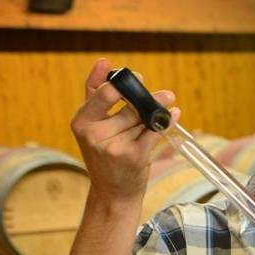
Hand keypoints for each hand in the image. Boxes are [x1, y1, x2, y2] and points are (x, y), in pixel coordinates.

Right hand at [70, 58, 178, 201]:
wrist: (113, 193)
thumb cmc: (106, 154)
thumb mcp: (93, 125)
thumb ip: (97, 93)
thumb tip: (104, 61)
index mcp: (81, 122)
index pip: (105, 92)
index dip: (125, 83)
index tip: (137, 77)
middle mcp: (94, 135)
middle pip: (129, 105)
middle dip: (147, 100)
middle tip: (164, 95)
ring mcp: (114, 147)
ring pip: (143, 117)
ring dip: (155, 115)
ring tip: (156, 118)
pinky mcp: (134, 156)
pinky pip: (155, 130)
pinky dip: (166, 121)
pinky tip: (172, 115)